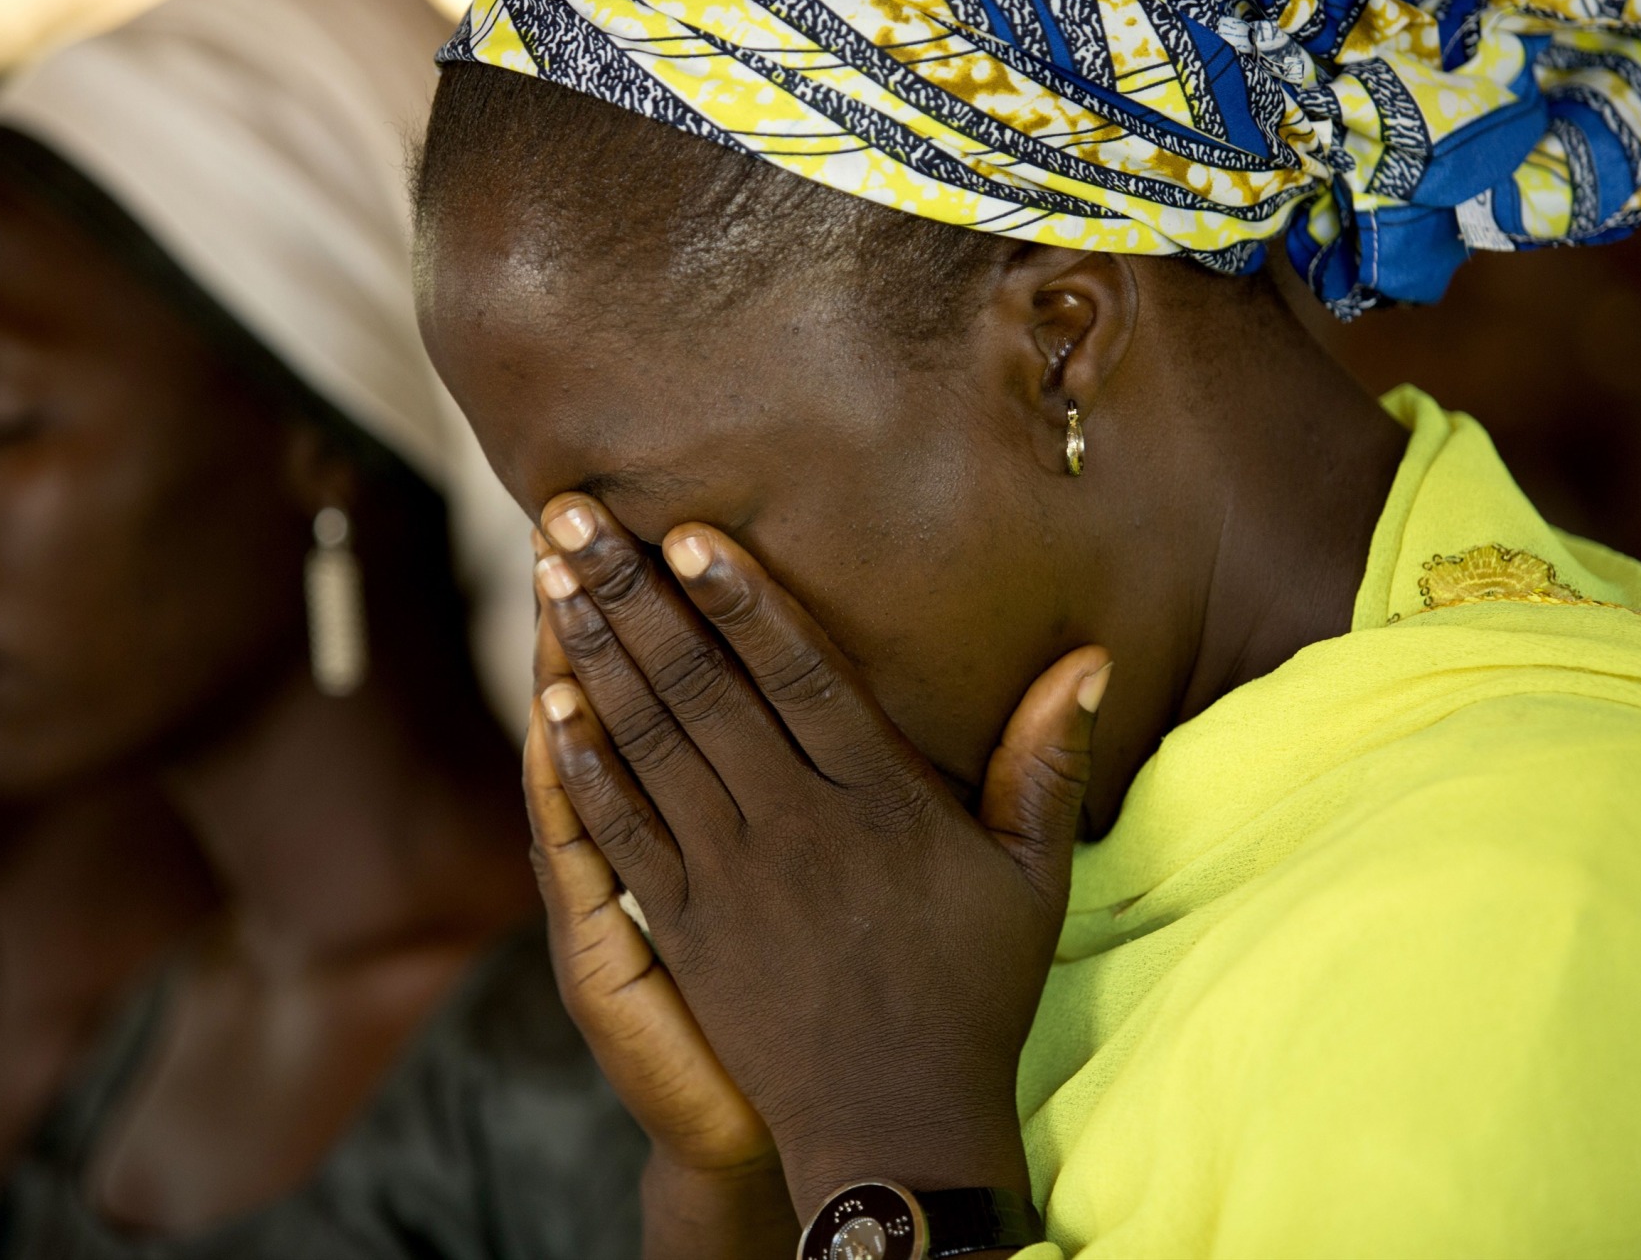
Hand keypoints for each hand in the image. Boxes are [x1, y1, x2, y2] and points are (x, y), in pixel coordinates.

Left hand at [531, 493, 1110, 1219]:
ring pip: (649, 743)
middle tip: (571, 515)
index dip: (739, 597)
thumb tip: (1093, 659)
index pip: (798, 674)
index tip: (685, 529)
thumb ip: (1049, 760)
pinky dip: (583, 766)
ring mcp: (728, 877)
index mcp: (877, 801)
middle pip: (700, 688)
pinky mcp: (683, 929)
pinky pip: (621, 832)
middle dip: (629, 594)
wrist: (895, 1125)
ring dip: (592, 655)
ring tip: (548, 579)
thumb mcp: (1033, 876)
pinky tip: (549, 708)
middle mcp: (793, 825)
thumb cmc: (974, 991)